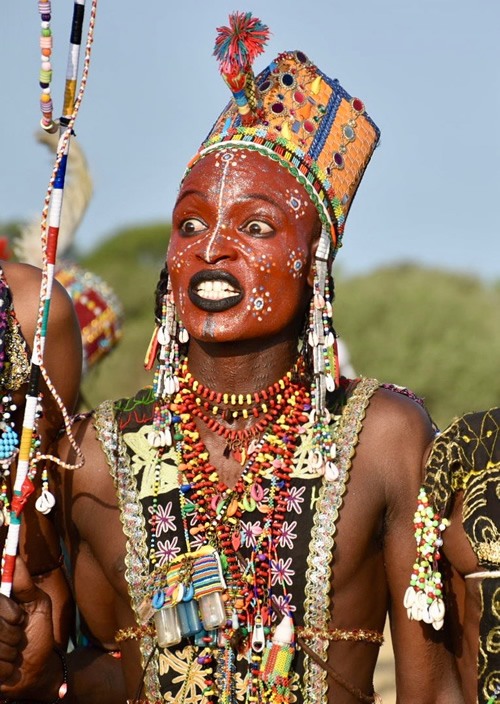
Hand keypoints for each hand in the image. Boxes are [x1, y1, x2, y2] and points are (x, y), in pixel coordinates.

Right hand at [0, 556, 54, 698]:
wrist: (36, 669)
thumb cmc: (37, 633)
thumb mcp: (39, 605)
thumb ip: (26, 584)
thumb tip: (15, 558)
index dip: (8, 612)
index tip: (19, 618)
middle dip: (12, 633)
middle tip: (19, 636)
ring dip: (10, 652)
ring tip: (13, 653)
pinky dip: (5, 669)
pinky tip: (8, 668)